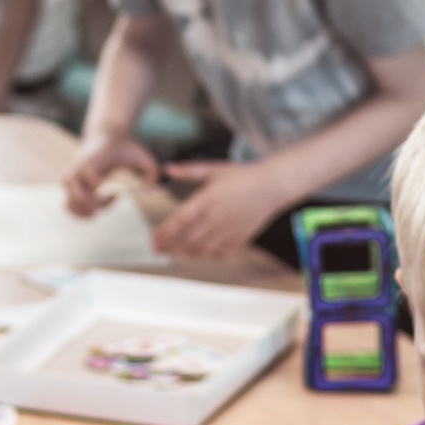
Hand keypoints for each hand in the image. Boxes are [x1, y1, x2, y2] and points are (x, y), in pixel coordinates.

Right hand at [64, 132, 157, 217]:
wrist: (105, 135)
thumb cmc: (124, 147)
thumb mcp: (142, 154)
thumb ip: (151, 170)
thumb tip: (152, 187)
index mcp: (92, 163)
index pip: (89, 184)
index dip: (101, 198)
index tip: (116, 195)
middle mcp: (77, 171)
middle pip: (76, 198)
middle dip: (94, 206)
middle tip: (109, 200)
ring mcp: (70, 178)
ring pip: (69, 205)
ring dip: (87, 212)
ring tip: (101, 206)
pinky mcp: (69, 185)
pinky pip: (68, 206)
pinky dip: (80, 212)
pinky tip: (95, 206)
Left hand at [151, 160, 284, 260]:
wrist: (272, 185)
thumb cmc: (242, 176)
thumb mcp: (214, 168)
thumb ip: (189, 171)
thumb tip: (167, 168)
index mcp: (207, 199)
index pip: (179, 221)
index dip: (163, 233)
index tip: (152, 238)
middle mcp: (216, 218)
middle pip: (186, 240)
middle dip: (169, 246)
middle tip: (157, 248)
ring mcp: (228, 230)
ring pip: (201, 250)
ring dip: (185, 252)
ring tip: (176, 249)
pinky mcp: (239, 239)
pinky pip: (219, 254)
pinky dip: (206, 256)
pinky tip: (200, 251)